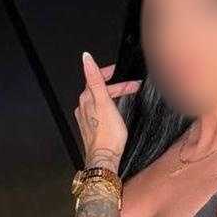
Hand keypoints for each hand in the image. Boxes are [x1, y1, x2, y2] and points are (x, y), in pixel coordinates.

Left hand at [75, 52, 141, 170]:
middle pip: (99, 89)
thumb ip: (94, 78)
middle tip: (132, 86)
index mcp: (86, 99)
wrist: (104, 158)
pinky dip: (109, 106)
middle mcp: (83, 108)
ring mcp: (87, 119)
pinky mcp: (92, 128)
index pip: (95, 78)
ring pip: (100, 100)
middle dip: (116, 85)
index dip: (109, 72)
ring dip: (113, 95)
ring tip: (126, 95)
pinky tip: (116, 111)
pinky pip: (100, 111)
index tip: (119, 70)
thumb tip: (86, 58)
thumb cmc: (107, 134)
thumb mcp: (103, 101)